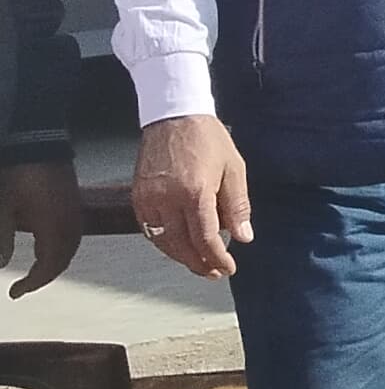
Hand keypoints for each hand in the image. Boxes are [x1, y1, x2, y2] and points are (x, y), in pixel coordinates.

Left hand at [4, 160, 83, 297]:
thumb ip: (3, 240)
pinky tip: (49, 245)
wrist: (39, 142)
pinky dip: (62, 246)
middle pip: (64, 259)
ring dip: (55, 261)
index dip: (32, 284)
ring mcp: (74, 210)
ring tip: (37, 269)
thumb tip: (2, 265)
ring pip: (71, 246)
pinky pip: (73, 233)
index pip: (48, 266)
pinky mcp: (73, 200)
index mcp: (54, 228)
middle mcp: (70, 223)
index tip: (14, 293)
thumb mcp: (4, 210)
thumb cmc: (19, 176)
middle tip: (26, 285)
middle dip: (45, 276)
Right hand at [130, 114, 251, 279]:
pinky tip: (178, 246)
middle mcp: (167, 199)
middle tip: (214, 272)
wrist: (174, 116)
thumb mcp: (234, 168)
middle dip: (199, 263)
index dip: (217, 257)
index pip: (204, 238)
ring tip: (199, 264)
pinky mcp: (137, 197)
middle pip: (181, 245)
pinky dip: (164, 243)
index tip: (228, 267)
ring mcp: (148, 199)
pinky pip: (149, 230)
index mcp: (195, 192)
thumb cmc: (208, 140)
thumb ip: (237, 206)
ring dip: (181, 257)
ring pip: (162, 242)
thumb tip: (243, 237)